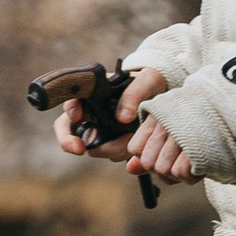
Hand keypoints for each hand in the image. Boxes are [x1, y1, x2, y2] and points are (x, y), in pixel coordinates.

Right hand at [55, 68, 193, 175]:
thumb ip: (134, 94)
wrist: (166, 95)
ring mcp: (102, 129)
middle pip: (71, 130)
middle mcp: (93, 111)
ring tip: (130, 141)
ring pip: (93, 147)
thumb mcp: (148, 81)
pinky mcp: (115, 142)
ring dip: (108, 149)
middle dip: (74, 142)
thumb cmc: (153, 82)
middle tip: (80, 149)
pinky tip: (135, 150)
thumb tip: (121, 118)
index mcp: (95, 91)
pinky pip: (111, 154)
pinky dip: (120, 154)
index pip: (71, 99)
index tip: (78, 116)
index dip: (69, 110)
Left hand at [124, 113, 200, 184]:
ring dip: (178, 174)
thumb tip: (130, 169)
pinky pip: (179, 173)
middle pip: (149, 163)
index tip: (164, 154)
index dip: (148, 158)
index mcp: (155, 116)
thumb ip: (147, 149)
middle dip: (163, 169)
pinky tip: (200, 165)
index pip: (135, 148)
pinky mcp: (195, 147)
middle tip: (181, 161)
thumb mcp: (169, 131)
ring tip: (193, 162)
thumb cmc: (199, 122)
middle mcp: (165, 123)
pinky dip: (190, 176)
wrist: (231, 111)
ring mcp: (180, 134)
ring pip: (162, 170)